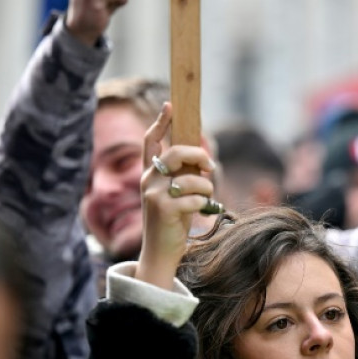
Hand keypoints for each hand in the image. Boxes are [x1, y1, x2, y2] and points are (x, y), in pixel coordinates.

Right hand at [136, 103, 216, 289]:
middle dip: (198, 155)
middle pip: (175, 153)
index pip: (150, 141)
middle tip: (210, 165)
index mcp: (149, 174)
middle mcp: (147, 181)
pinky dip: (204, 204)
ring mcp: (154, 195)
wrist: (160, 253)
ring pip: (190, 178)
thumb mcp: (175, 194)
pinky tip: (200, 211)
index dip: (160, 122)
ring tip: (206, 195)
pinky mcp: (164, 209)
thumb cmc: (173, 221)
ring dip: (206, 186)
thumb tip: (202, 157)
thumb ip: (182, 174)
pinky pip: (195, 197)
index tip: (170, 105)